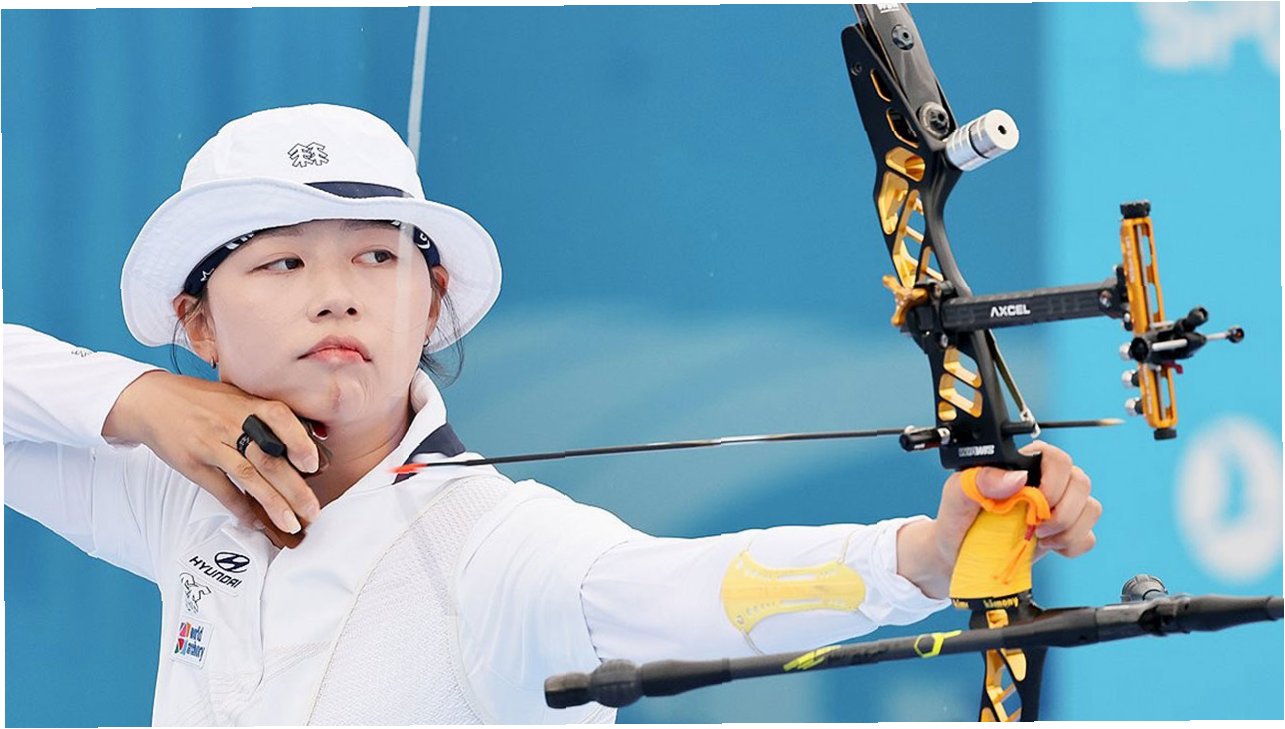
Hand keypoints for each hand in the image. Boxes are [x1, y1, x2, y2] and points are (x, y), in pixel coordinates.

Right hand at [103, 370, 321, 534]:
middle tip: (313, 511)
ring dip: (273, 504)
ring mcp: (211, 445)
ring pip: (249, 477)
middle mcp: (230, 423)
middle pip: (269, 458)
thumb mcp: (236, 397)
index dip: (300, 441)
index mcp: (246, 403)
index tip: (314, 465)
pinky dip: (241, 507)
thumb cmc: (203, 402)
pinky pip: (222, 490)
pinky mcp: (193, 464)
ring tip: (292, 523)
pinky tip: (256, 522)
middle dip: (295, 489)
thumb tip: (310, 439)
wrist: (153, 401)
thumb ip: (266, 416)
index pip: (280, 418)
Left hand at [897, 442, 1101, 598]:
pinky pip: (1088, 536)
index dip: (1055, 479)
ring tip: (1040, 538)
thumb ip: (980, 480)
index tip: (1038, 501)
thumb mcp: (956, 497)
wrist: (955, 557)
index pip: (1056, 457)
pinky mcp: (1062, 534)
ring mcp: (1055, 509)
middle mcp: (1043, 483)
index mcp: (1020, 466)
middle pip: (1081, 482)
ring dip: (1069, 528)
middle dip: (1064, 510)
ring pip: (1090, 508)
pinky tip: (1049, 548)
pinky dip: (1073, 545)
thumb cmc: (955, 521)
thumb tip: (1017, 477)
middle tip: (1036, 526)